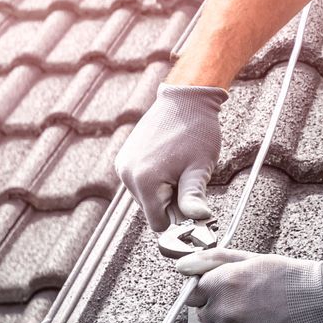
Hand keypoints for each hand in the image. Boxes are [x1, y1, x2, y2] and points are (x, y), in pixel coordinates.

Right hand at [114, 84, 227, 231]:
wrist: (185, 99)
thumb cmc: (195, 130)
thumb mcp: (199, 168)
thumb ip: (193, 198)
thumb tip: (198, 219)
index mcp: (144, 181)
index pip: (159, 223)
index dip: (178, 218)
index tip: (191, 202)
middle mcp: (127, 175)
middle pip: (151, 210)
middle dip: (170, 202)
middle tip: (187, 178)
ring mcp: (123, 165)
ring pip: (145, 197)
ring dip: (163, 190)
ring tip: (178, 167)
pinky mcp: (124, 158)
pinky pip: (139, 182)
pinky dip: (154, 179)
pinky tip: (168, 162)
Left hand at [177, 248, 322, 322]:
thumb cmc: (295, 279)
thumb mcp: (255, 259)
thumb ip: (213, 261)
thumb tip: (181, 266)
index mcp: (224, 283)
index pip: (193, 292)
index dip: (211, 289)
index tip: (228, 289)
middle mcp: (225, 312)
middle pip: (203, 313)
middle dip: (221, 307)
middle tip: (251, 301)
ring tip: (259, 317)